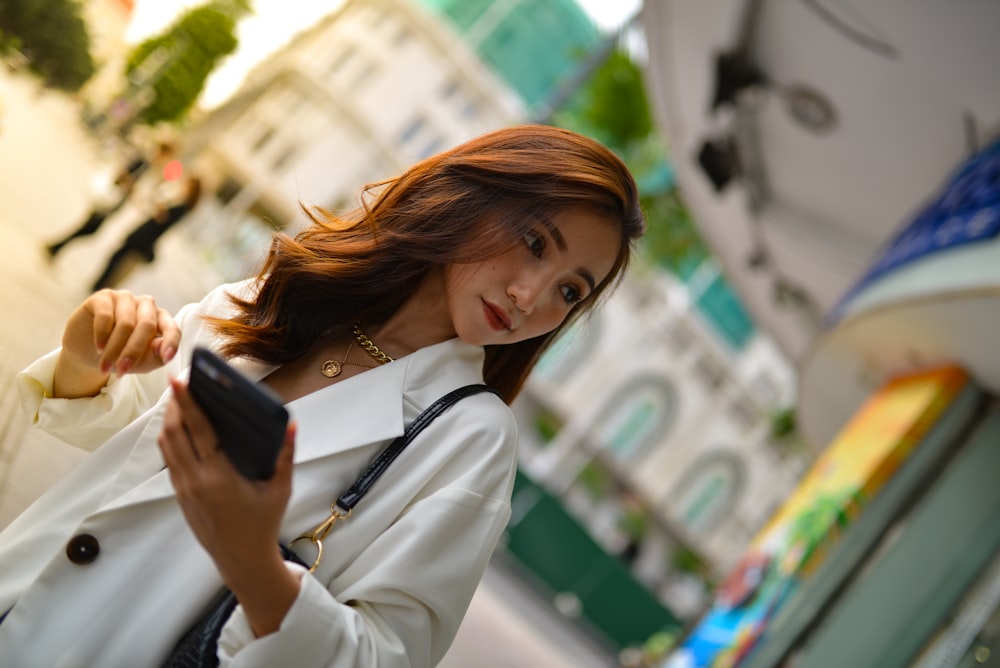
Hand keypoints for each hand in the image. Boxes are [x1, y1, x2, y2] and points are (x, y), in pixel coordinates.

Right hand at [55, 289, 179, 397]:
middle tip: (122, 370)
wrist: (86, 351)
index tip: (167, 358)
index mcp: (161, 320)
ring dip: (114, 349)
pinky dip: (102, 335)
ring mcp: (125, 298)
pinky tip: (99, 347)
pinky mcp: (103, 297)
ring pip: (125, 323)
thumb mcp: (140, 362)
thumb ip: (154, 356)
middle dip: (134, 351)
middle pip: (147, 325)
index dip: (171, 343)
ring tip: (105, 366)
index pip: (172, 329)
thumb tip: (162, 348)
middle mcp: (146, 306)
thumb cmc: (120, 355)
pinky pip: (105, 315)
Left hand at [159, 377, 300, 634]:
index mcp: (220, 477)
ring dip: (169, 420)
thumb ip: (286, 456)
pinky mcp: (180, 495)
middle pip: (174, 433)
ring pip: (166, 445)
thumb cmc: (263, 524)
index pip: (199, 431)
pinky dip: (171, 438)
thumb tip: (291, 425)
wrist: (241, 559)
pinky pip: (169, 459)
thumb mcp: (281, 489)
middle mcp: (196, 481)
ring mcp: (184, 489)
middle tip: (180, 382)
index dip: (188, 403)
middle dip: (174, 405)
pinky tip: (180, 428)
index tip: (180, 380)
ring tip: (178, 400)